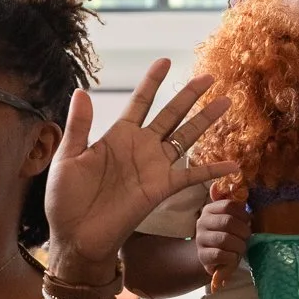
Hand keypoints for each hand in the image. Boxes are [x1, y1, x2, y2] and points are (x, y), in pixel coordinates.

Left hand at [44, 59, 228, 282]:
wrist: (76, 237)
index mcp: (117, 136)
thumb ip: (79, 126)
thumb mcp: (67, 158)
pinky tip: (232, 164)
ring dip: (205, 120)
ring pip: (185, 137)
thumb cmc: (66, 200)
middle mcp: (140, 147)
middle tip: (209, 76)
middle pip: (170, 114)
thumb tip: (81, 91)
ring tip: (225, 102)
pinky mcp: (161, 189)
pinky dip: (212, 170)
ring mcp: (154, 167)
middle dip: (189, 95)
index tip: (166, 61)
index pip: (140, 102)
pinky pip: (191, 176)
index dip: (153, 82)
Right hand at [195, 196, 251, 290]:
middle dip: (243, 230)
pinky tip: (234, 257)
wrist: (212, 256)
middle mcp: (202, 222)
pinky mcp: (202, 255)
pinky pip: (219, 254)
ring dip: (239, 245)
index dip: (242, 214)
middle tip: (247, 237)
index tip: (248, 222)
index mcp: (209, 210)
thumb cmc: (227, 235)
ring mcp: (200, 239)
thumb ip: (237, 212)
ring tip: (242, 248)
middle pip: (227, 221)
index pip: (228, 205)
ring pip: (224, 239)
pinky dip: (231, 257)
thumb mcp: (231, 221)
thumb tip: (249, 210)